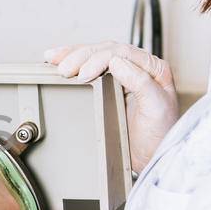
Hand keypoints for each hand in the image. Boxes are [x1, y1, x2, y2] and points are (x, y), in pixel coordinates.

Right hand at [45, 41, 178, 174]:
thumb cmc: (158, 136)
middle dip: (81, 56)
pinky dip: (73, 63)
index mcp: (153, 68)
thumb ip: (140, 81)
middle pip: (105, 51)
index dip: (99, 59)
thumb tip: (116, 61)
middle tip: (64, 70)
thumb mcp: (156, 108)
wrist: (151, 158)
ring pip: (95, 55)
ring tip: (52, 59)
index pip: (122, 52)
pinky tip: (58, 61)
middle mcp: (138, 68)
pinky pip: (90, 67)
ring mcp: (122, 76)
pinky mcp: (109, 87)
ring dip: (72, 55)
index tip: (83, 74)